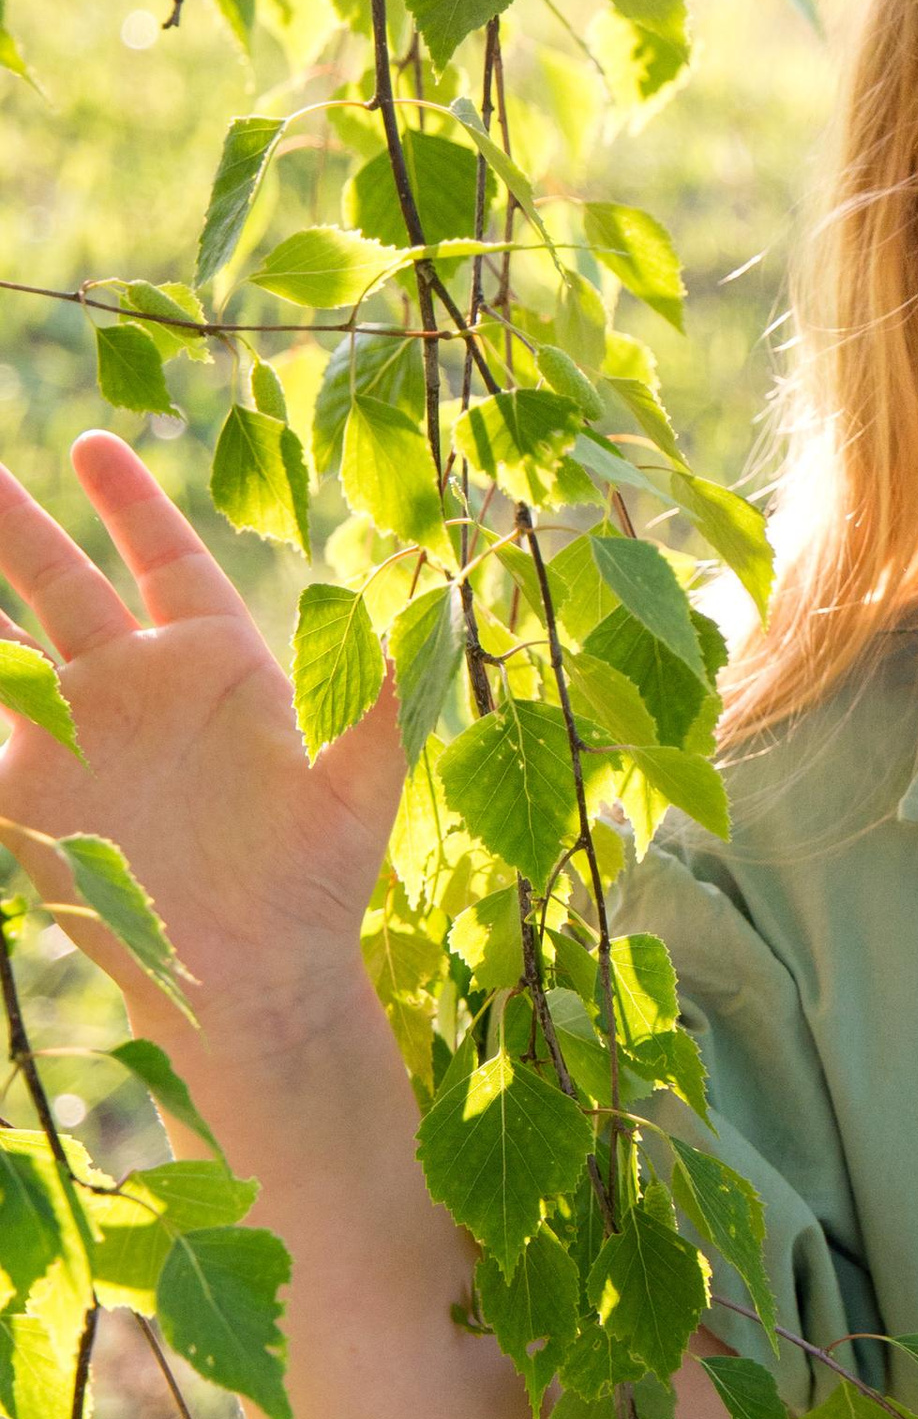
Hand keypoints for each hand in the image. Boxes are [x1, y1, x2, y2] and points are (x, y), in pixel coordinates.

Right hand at [0, 432, 401, 1033]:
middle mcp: (136, 686)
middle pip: (63, 583)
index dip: (128, 503)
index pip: (164, 558)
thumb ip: (364, 700)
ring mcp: (78, 738)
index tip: (91, 445)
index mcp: (213, 662)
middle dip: (19, 526)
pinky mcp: (30, 798)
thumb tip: (380, 617)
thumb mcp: (358, 783)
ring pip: (6, 648)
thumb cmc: (318, 878)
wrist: (256, 974)